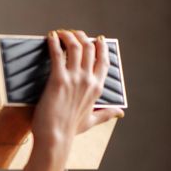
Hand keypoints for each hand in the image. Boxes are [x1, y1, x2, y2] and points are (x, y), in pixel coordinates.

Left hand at [31, 29, 123, 156]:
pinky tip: (51, 37)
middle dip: (82, 37)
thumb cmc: (70, 131)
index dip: (100, 47)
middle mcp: (88, 80)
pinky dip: (54, 42)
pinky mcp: (58, 79)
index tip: (96, 38)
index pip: (104, 62)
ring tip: (61, 33)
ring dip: (69, 36)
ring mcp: (75, 79)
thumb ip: (106, 114)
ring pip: (76, 47)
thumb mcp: (91, 121)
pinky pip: (58, 54)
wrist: (55, 137)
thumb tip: (120, 113)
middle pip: (90, 49)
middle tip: (73, 33)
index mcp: (97, 88)